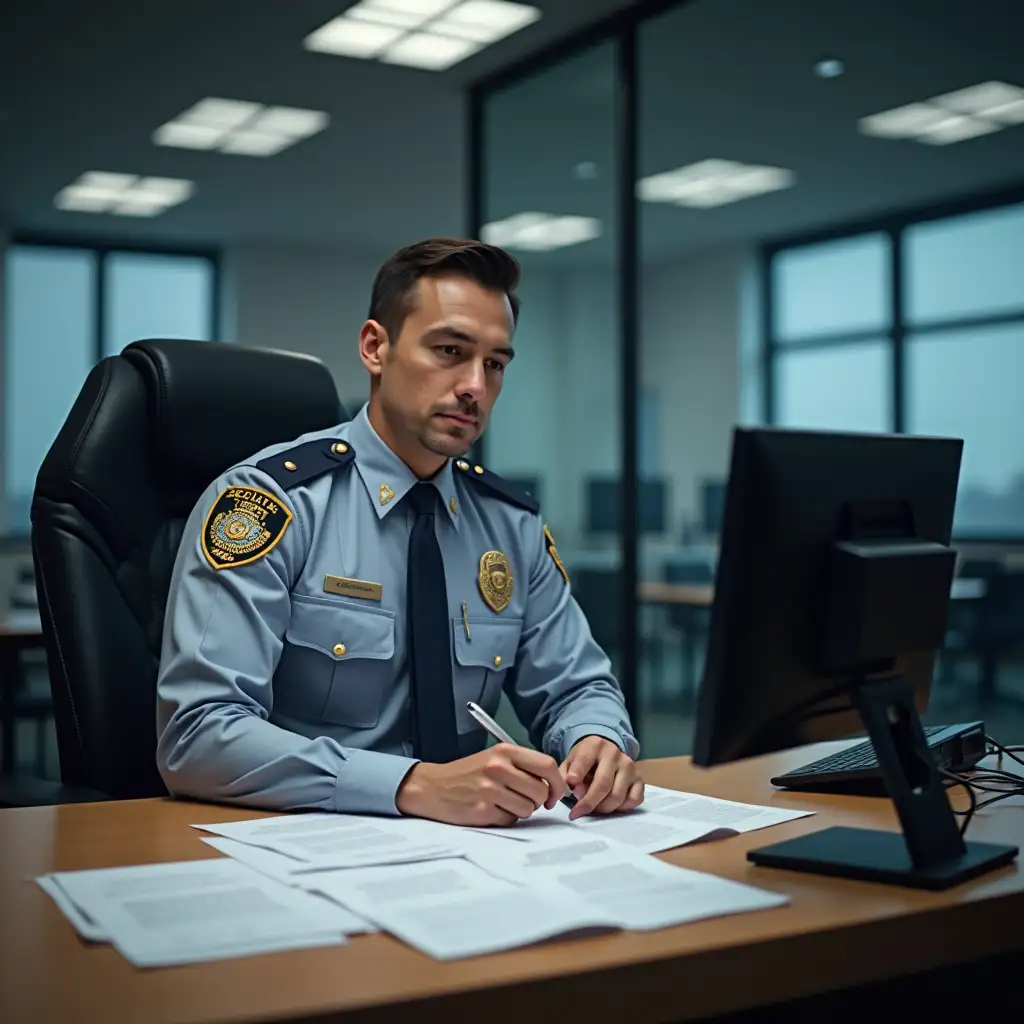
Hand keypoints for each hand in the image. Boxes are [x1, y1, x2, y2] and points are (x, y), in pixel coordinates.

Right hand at [396, 744, 568, 826]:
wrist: (432, 787)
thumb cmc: (467, 773)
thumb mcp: (495, 758)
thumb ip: (522, 766)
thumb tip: (552, 784)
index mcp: (505, 751)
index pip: (547, 765)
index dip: (557, 783)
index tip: (555, 794)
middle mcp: (498, 768)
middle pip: (540, 791)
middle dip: (538, 800)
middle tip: (523, 799)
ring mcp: (489, 789)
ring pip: (528, 808)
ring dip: (521, 810)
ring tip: (504, 802)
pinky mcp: (482, 810)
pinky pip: (510, 820)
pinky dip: (505, 818)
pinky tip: (491, 809)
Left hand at [560, 736, 643, 819]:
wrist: (606, 751)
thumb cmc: (585, 760)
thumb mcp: (570, 761)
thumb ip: (563, 775)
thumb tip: (561, 794)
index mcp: (594, 745)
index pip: (585, 760)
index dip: (577, 773)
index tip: (571, 784)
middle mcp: (614, 754)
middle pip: (603, 784)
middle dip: (589, 802)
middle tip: (578, 812)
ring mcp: (630, 766)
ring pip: (618, 796)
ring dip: (603, 808)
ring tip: (593, 808)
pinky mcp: (639, 779)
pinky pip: (634, 800)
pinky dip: (621, 808)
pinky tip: (610, 804)